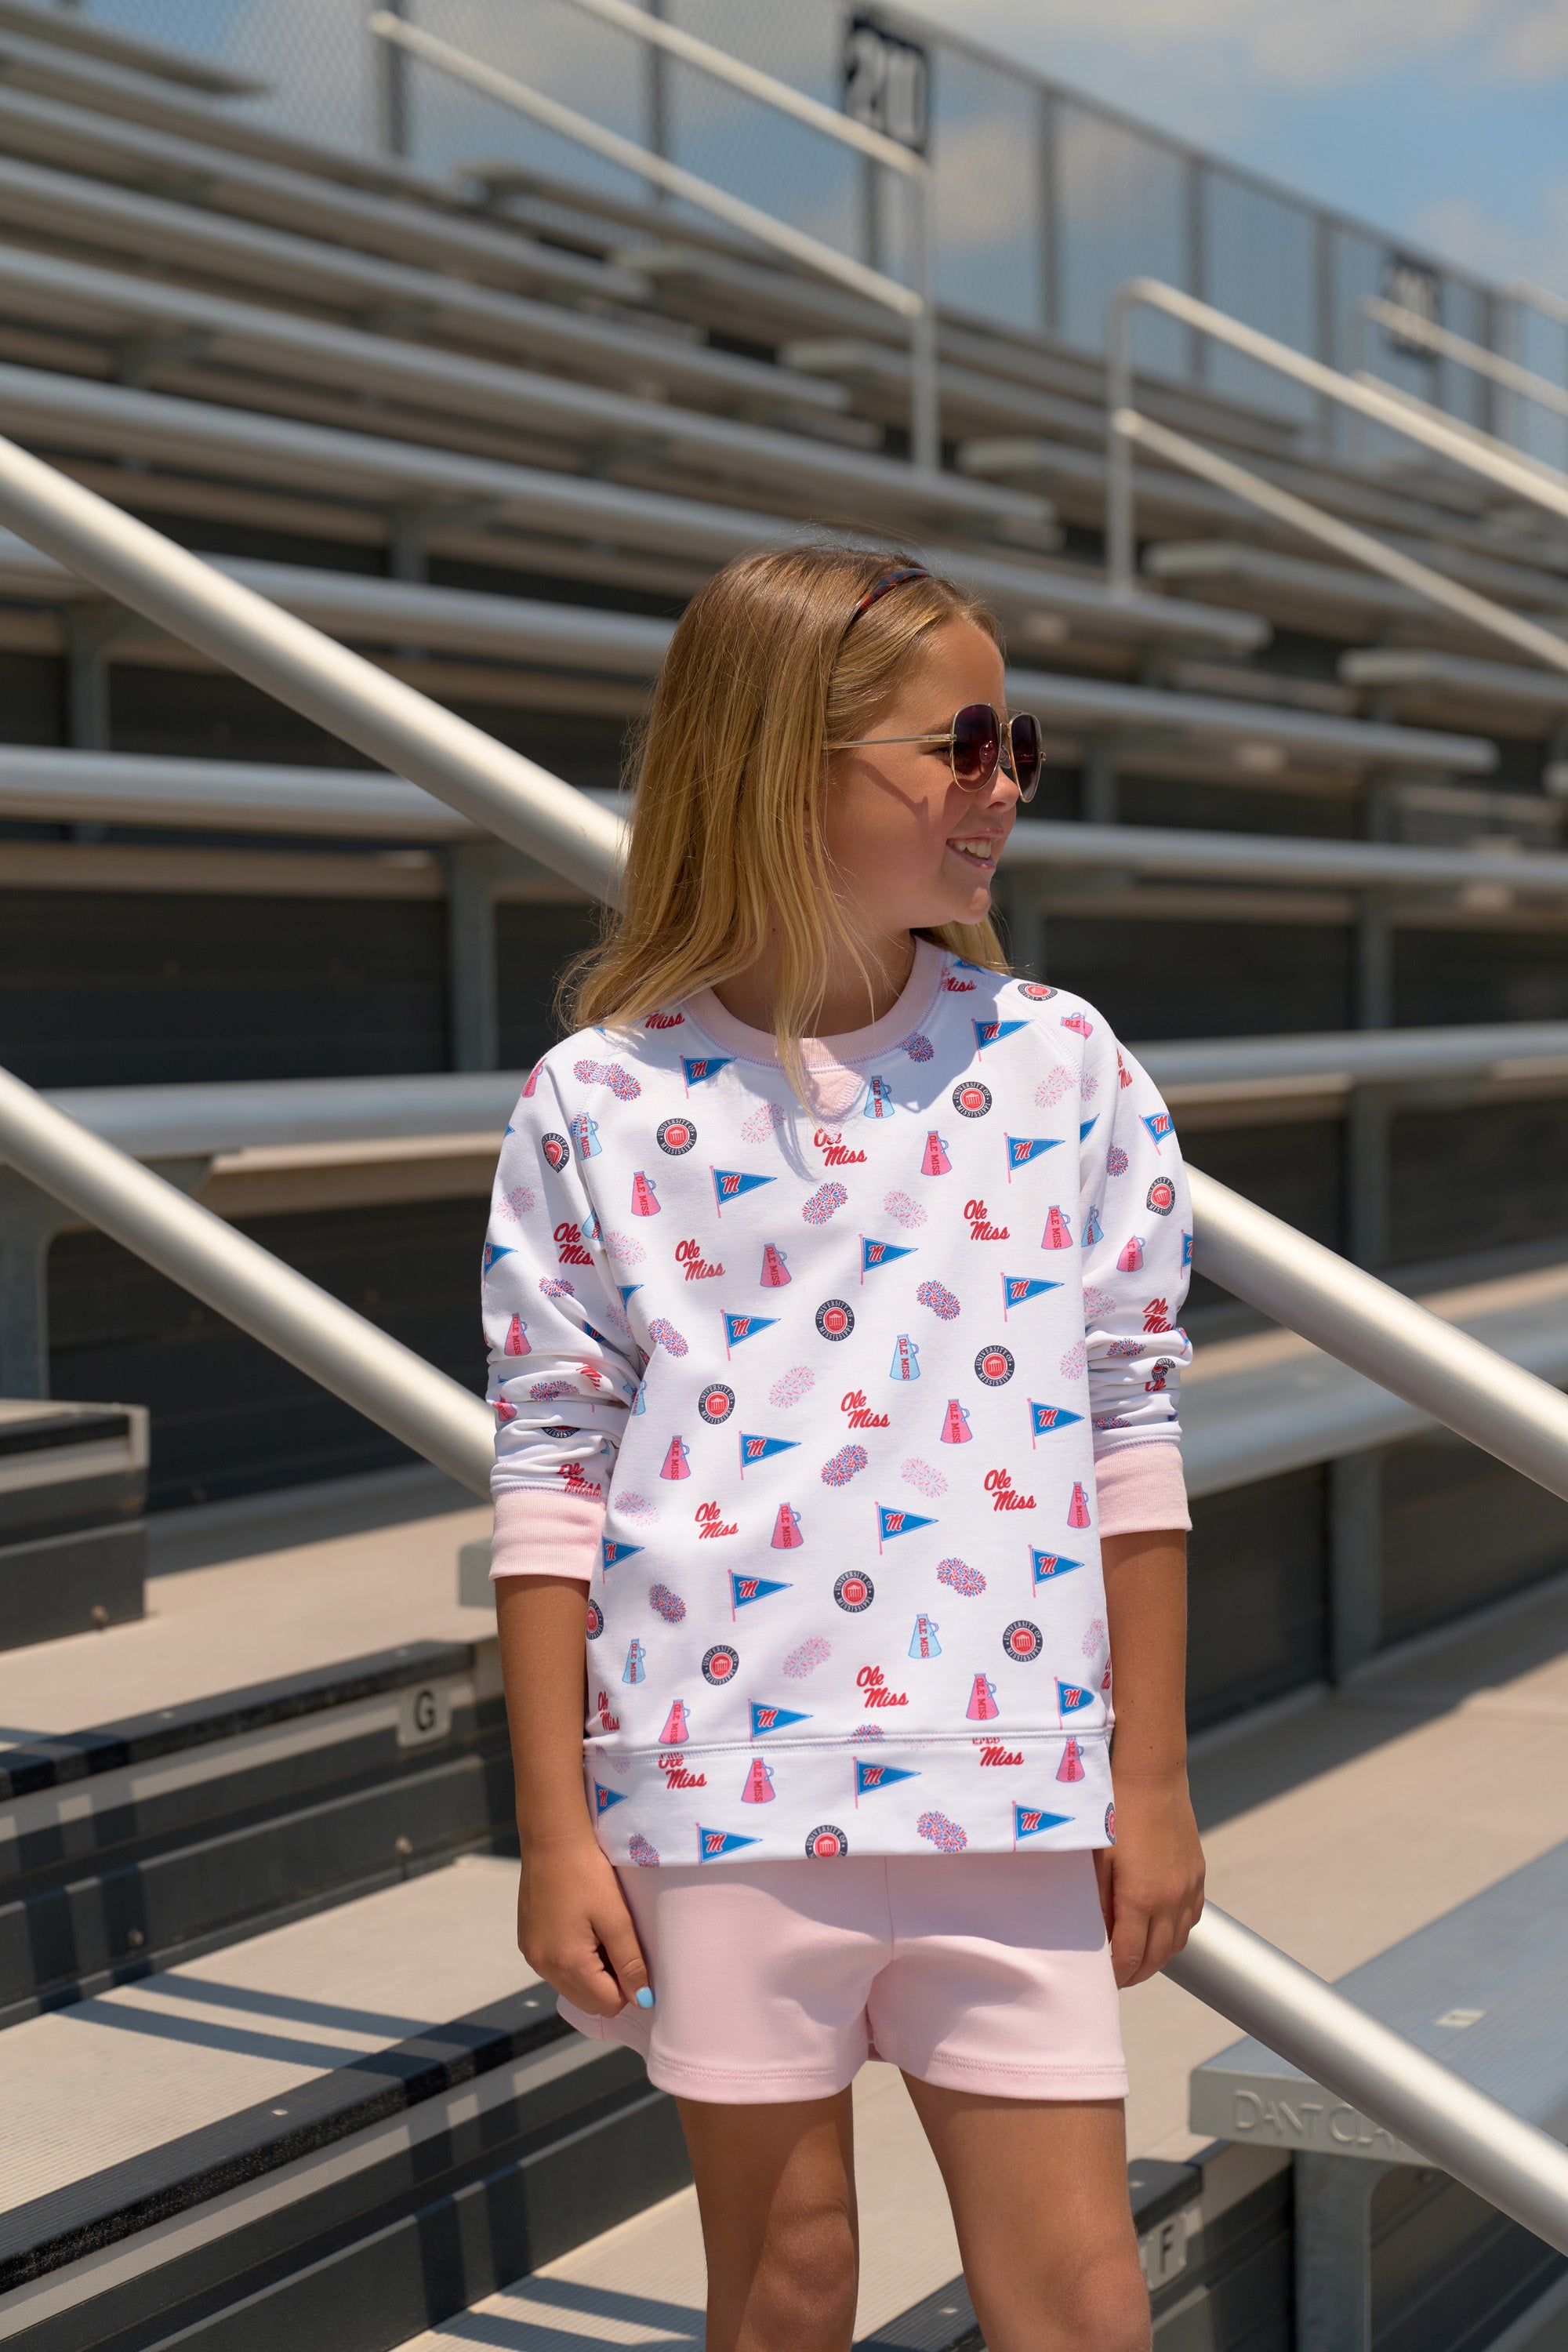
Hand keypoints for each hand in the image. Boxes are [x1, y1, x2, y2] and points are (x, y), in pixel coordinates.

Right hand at [517, 1831, 652, 2015]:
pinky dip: (573, 1960)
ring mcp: (532, 1956)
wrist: (552, 1839)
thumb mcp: (616, 1918)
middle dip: (609, 1983)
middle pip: (588, 2001)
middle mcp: (543, 1967)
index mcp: (567, 1965)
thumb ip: (630, 1963)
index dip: (628, 1987)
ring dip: (591, 1972)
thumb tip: (642, 2000)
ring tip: (599, 1932)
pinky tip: (581, 1927)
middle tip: (617, 1943)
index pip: (607, 2005)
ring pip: (571, 1987)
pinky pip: (556, 1968)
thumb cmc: (588, 1874)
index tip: (633, 1957)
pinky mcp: (527, 1942)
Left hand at [1093, 1769, 1204, 1988]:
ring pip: (1177, 1941)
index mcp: (1141, 1898)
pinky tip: (1158, 1928)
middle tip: (1115, 1975)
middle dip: (1136, 1973)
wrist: (1151, 1774)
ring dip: (1157, 1955)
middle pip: (1157, 1957)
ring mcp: (1188, 1887)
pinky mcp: (1197, 1874)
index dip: (1115, 1975)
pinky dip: (1174, 1932)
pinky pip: (1190, 1918)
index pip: (1130, 1957)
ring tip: (1135, 1956)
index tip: (1101, 1979)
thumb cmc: (1113, 1811)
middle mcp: (1171, 1898)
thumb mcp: (1094, 1859)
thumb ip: (1094, 1903)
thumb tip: (1095, 1936)